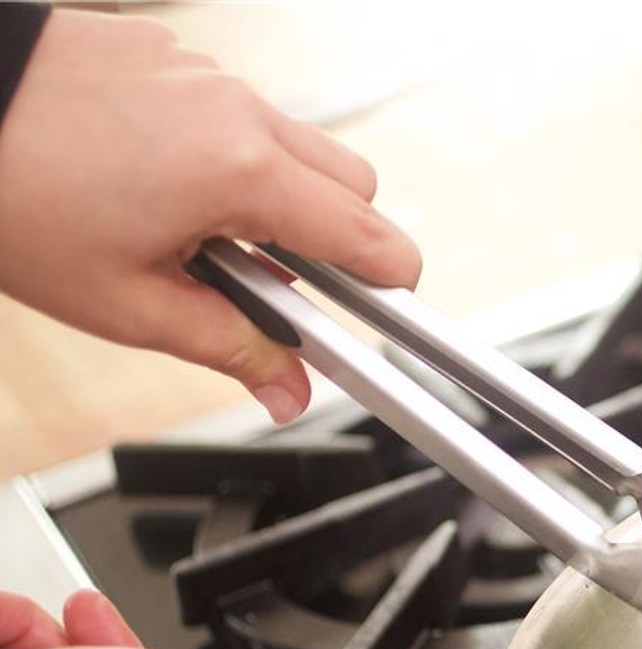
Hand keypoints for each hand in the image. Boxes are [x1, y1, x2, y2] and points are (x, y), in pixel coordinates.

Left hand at [0, 10, 421, 423]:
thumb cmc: (13, 198)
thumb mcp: (128, 304)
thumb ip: (232, 349)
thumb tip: (290, 393)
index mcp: (241, 171)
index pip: (367, 233)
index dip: (394, 279)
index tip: (393, 307)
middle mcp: (236, 108)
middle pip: (351, 181)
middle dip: (340, 238)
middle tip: (284, 284)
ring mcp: (204, 72)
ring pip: (295, 143)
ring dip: (282, 196)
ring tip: (208, 237)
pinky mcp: (171, 52)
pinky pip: (237, 110)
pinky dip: (231, 156)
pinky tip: (166, 187)